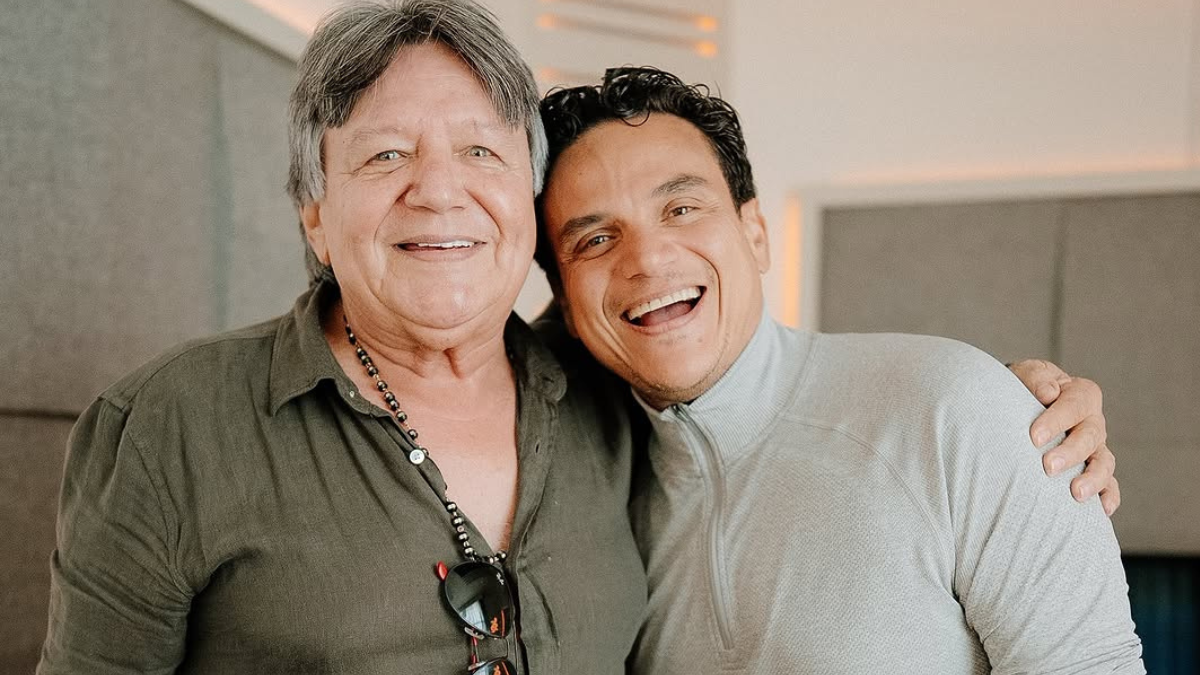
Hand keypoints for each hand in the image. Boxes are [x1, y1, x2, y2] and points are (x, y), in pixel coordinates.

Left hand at [1008, 359, 1119, 515]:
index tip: (1034, 437)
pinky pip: (1109, 485)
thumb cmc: (1024, 387)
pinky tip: (1103, 510)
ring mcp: (1096, 448)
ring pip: (1105, 463)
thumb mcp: (1026, 374)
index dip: (1056, 421)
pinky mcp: (1093, 469)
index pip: (1074, 406)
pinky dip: (1109, 496)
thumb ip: (1036, 378)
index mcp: (1081, 394)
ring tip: (1076, 493)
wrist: (1020, 405)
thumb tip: (1048, 393)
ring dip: (1093, 479)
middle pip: (1091, 437)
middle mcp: (1093, 421)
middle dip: (1071, 453)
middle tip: (1048, 467)